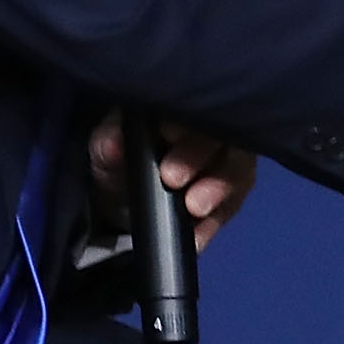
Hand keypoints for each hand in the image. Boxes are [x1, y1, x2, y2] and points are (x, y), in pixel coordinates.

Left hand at [88, 116, 257, 251]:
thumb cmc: (120, 157)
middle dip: (198, 156)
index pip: (198, 106)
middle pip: (223, 137)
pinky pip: (229, 211)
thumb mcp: (106, 145)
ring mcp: (230, 164)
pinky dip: (212, 226)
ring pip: (237, 172)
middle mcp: (217, 131)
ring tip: (194, 207)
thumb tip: (115, 143)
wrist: (125, 195)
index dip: (186, 119)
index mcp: (187, 110)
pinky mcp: (231, 200)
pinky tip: (196, 237)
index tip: (166, 132)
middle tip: (171, 177)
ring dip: (217, 190)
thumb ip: (110, 140)